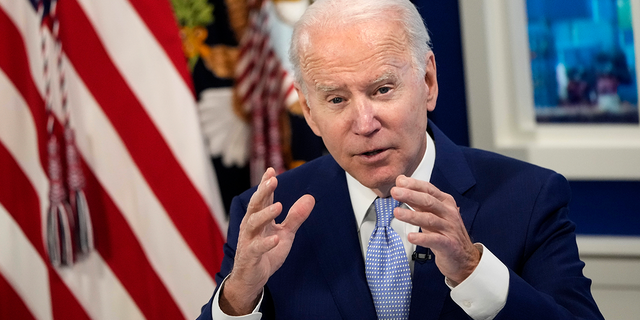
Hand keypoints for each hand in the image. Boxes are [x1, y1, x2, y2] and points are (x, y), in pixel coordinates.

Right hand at [220, 168, 314, 314]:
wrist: (251, 279)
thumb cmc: (266, 253)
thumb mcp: (285, 233)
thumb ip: (296, 217)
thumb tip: (310, 197)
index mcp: (259, 219)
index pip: (262, 198)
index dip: (266, 184)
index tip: (271, 170)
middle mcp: (251, 226)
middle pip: (255, 205)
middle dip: (263, 192)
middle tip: (272, 180)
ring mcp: (249, 240)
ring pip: (253, 223)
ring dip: (266, 214)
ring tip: (279, 206)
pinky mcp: (250, 256)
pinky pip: (257, 248)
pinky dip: (266, 243)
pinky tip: (275, 238)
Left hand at [390, 175, 479, 284]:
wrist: (464, 258)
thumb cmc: (446, 234)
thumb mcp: (433, 215)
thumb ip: (419, 202)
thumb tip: (402, 187)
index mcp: (445, 203)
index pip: (429, 189)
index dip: (414, 184)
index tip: (399, 181)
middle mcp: (449, 213)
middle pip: (429, 201)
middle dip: (411, 195)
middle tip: (395, 192)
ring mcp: (450, 229)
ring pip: (430, 219)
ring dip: (412, 215)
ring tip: (397, 212)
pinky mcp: (449, 245)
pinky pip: (435, 240)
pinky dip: (422, 238)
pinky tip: (411, 237)